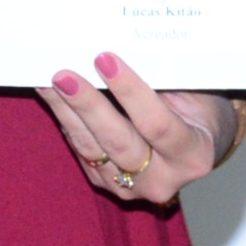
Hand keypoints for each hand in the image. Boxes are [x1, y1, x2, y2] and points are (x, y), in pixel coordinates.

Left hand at [34, 52, 233, 207]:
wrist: (195, 142)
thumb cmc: (197, 108)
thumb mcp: (193, 94)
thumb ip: (161, 82)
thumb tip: (113, 57)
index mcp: (193, 156)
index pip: (157, 124)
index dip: (130, 92)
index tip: (106, 60)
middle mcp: (163, 180)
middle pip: (118, 142)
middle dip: (88, 105)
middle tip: (64, 76)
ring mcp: (133, 188)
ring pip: (93, 149)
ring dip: (67, 112)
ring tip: (48, 82)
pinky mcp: (108, 185)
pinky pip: (83, 152)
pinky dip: (67, 122)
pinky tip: (53, 97)